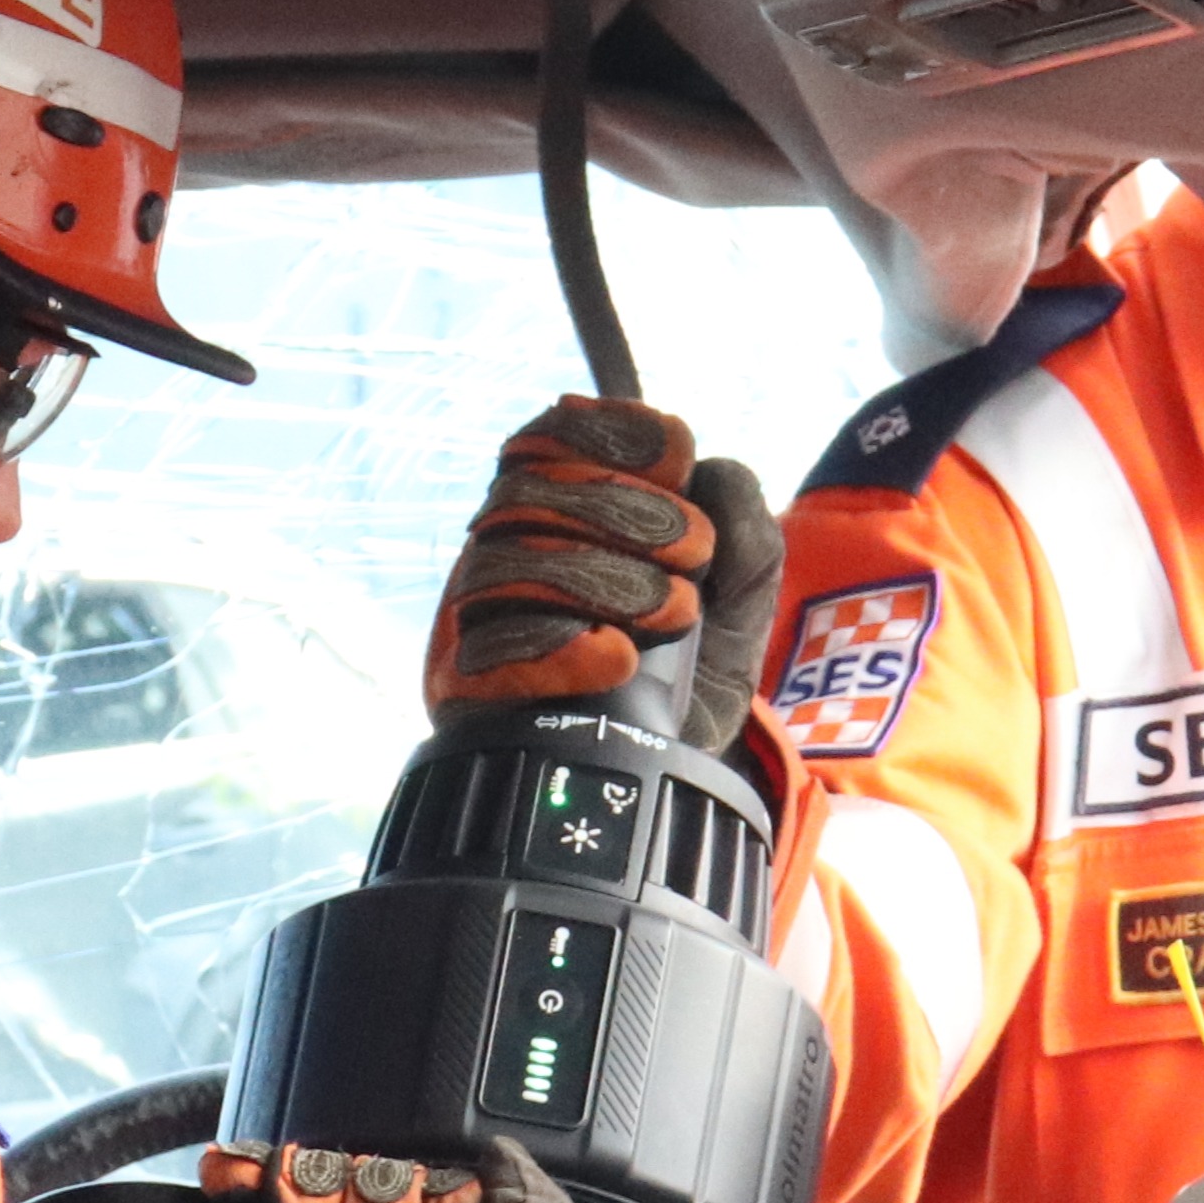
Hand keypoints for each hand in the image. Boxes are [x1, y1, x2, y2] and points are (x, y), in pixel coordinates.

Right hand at [423, 400, 781, 750]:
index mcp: (556, 513)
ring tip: (671, 612)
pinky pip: (487, 654)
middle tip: (693, 550)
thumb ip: (743, 528)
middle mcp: (502, 553)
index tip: (675, 452)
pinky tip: (614, 655)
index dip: (607, 432)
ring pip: (502, 562)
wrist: (664, 771)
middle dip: (622, 508)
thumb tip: (710, 473)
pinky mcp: (460, 688)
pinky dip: (557, 650)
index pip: (548, 439)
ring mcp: (472, 619)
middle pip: (523, 492)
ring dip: (597, 576)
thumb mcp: (739, 601)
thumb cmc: (693, 672)